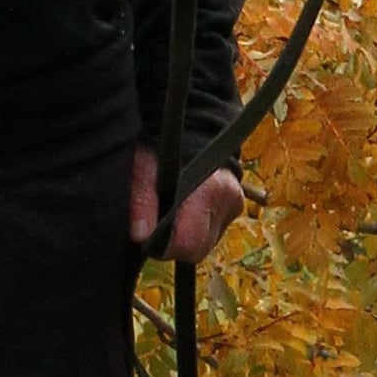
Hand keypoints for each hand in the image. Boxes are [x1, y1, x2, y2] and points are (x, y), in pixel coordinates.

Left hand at [129, 145, 245, 265]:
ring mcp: (235, 205)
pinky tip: (185, 213)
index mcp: (209, 189)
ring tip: (170, 216)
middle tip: (154, 229)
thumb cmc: (162, 145)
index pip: (188, 242)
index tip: (146, 239)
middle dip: (173, 246)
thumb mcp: (143, 166)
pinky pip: (213, 234)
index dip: (163, 247)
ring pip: (206, 245)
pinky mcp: (236, 207)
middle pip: (198, 249)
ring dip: (186, 239)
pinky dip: (197, 230)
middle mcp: (229, 199)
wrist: (192, 126)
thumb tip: (140, 236)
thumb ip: (141, 200)